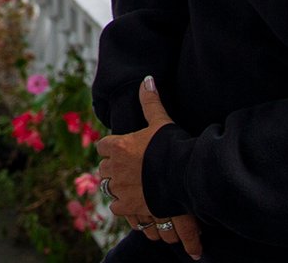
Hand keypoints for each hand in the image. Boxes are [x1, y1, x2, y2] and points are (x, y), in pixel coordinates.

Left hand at [99, 77, 199, 255]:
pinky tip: (133, 203)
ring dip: (117, 187)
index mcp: (117, 145)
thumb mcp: (161, 121)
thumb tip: (147, 80)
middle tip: (127, 170)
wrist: (185, 175)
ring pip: (108, 187)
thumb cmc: (172, 146)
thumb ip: (150, 102)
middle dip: (113, 169)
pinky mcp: (128, 205)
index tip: (119, 151)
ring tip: (130, 186)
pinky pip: (116, 207)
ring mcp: (120, 188)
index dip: (110, 149)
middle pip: (103, 168)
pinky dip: (123, 205)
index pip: (103, 146)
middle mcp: (114, 167)